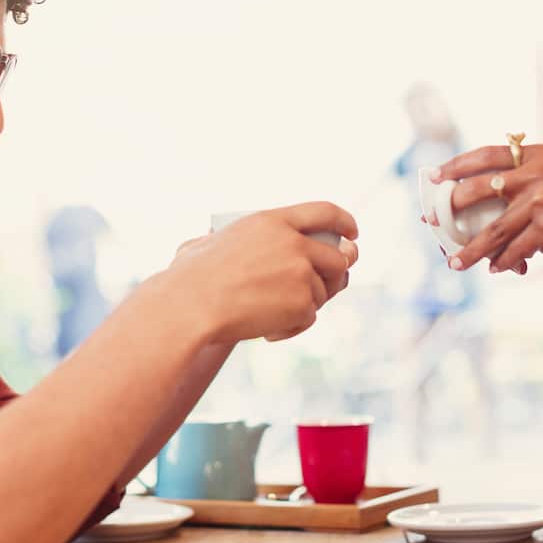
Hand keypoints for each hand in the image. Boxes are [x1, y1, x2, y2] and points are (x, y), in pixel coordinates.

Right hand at [169, 202, 358, 343]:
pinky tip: (266, 330)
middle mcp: (294, 243)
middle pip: (337, 257)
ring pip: (323, 292)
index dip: (344, 221)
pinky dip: (290, 327)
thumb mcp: (211, 242)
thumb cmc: (189, 278)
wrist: (190, 307)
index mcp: (272, 221)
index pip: (324, 212)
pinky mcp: (302, 303)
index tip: (353, 234)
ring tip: (271, 314)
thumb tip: (225, 240)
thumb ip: (234, 240)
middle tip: (327, 287)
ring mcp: (301, 273)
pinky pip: (309, 318)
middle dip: (337, 274)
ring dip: (304, 305)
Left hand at [433, 143, 542, 273]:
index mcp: (537, 153)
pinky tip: (498, 269)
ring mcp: (539, 199)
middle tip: (431, 221)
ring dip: (472, 250)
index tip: (435, 174)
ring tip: (456, 263)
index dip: (457, 164)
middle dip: (450, 208)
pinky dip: (505, 261)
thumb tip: (508, 180)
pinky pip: (517, 248)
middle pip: (477, 190)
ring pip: (493, 229)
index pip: (486, 154)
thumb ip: (538, 168)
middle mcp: (533, 173)